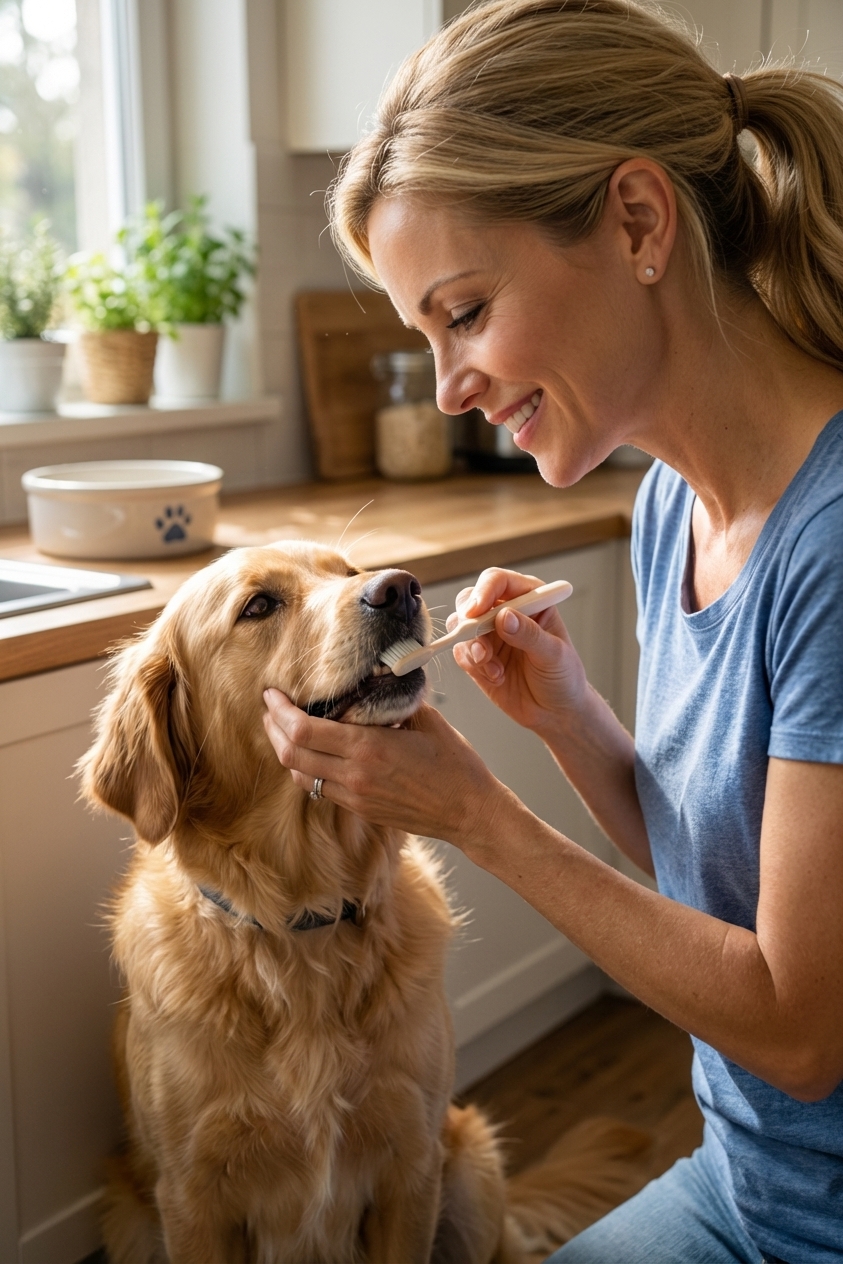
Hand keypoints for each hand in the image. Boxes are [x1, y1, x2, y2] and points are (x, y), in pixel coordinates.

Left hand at [262, 692, 505, 847]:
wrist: (469, 813)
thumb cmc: (454, 766)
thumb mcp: (427, 720)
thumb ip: (393, 699)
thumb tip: (374, 677)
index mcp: (367, 749)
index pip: (304, 730)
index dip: (280, 712)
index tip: (272, 694)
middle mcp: (354, 775)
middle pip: (291, 754)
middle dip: (273, 729)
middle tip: (270, 709)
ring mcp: (355, 797)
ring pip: (301, 775)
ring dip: (286, 751)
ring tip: (284, 729)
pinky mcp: (360, 809)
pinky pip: (321, 788)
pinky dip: (307, 768)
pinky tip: (312, 753)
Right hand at [450, 568, 587, 736]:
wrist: (555, 712)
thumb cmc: (563, 677)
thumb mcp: (554, 655)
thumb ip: (529, 635)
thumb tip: (504, 617)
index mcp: (529, 599)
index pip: (498, 581)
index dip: (483, 591)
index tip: (476, 612)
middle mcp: (505, 611)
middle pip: (470, 599)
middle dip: (469, 621)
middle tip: (479, 645)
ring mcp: (489, 634)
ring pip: (460, 626)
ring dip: (473, 648)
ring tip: (494, 669)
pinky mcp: (477, 656)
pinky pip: (461, 652)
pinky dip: (474, 665)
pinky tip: (497, 677)